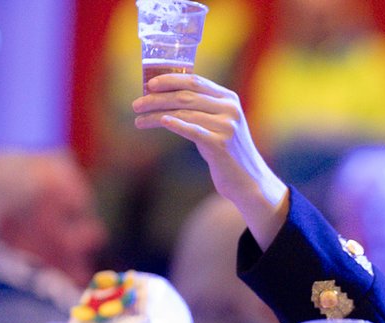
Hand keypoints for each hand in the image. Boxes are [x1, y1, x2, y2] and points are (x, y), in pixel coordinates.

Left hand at [132, 73, 289, 247]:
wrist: (248, 181)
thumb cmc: (226, 152)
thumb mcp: (217, 125)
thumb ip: (201, 109)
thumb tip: (164, 98)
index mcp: (228, 98)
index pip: (195, 81)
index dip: (170, 80)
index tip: (149, 84)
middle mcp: (230, 109)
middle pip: (185, 97)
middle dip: (157, 99)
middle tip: (136, 105)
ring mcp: (227, 127)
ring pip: (184, 113)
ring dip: (157, 115)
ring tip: (139, 120)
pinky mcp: (221, 145)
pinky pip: (193, 131)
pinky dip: (175, 125)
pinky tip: (161, 122)